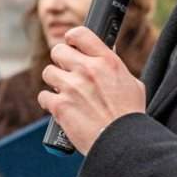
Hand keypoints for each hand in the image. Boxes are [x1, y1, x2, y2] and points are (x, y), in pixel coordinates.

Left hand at [37, 26, 145, 153]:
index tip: (71, 44)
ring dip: (54, 82)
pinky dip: (49, 103)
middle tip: (67, 72)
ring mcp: (72, 87)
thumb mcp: (131, 83)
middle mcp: (87, 70)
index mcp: (107, 61)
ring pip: (48, 72)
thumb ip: (115, 66)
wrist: (123, 143)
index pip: (80, 34)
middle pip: (58, 51)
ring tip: (65, 92)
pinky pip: (44, 96)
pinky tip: (59, 108)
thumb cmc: (129, 116)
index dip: (72, 38)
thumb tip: (107, 50)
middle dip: (61, 61)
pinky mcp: (60, 106)